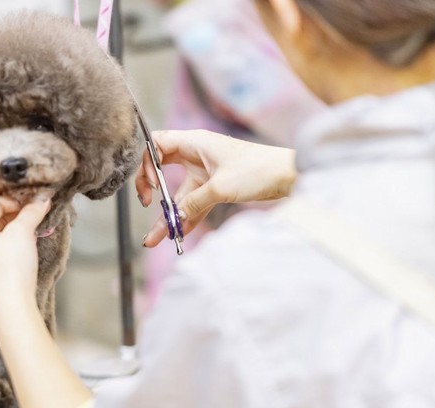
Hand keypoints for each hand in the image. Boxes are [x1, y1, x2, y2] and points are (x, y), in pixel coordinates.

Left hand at [0, 196, 50, 312]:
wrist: (12, 306)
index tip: (33, 203)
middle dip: (17, 216)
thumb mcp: (22, 233)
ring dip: (16, 230)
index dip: (14, 201)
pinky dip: (13, 244)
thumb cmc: (12, 267)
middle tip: (36, 215)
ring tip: (34, 230)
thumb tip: (43, 199)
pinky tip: (27, 246)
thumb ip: (31, 212)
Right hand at [136, 129, 296, 246]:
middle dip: (149, 189)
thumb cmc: (259, 169)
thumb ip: (193, 203)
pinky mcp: (214, 187)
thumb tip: (174, 218)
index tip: (154, 184)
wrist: (289, 176)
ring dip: (167, 215)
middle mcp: (195, 154)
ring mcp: (204, 172)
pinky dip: (185, 217)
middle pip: (160, 169)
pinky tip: (176, 234)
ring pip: (177, 193)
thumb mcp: (221, 187)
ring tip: (154, 238)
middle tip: (146, 205)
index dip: (148, 163)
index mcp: (195, 142)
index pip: (156, 143)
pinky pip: (193, 203)